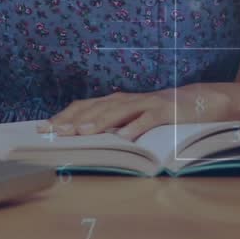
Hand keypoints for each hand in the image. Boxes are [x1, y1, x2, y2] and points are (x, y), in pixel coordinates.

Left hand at [36, 84, 230, 140]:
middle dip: (74, 120)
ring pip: (118, 111)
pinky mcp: (165, 111)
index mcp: (114, 102)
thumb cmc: (157, 113)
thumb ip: (109, 125)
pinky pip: (148, 119)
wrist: (196, 102)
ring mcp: (145, 103)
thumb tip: (79, 139)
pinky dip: (136, 127)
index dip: (63, 116)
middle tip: (57, 133)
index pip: (83, 107)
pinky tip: (125, 137)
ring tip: (83, 133)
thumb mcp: (130, 118)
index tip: (44, 129)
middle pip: (96, 108)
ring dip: (99, 122)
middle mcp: (126, 100)